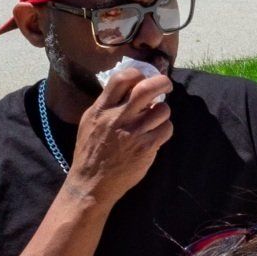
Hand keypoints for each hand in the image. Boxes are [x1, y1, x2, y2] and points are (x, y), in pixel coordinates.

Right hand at [72, 69, 173, 200]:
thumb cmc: (91, 151)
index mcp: (101, 109)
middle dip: (162, 82)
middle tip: (166, 85)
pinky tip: (157, 133)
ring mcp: (133, 133)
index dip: (138, 73)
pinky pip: (166, 129)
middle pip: (146, 89)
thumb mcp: (90, 122)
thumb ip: (108, 104)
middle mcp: (117, 118)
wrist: (91, 182)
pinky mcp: (145, 148)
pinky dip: (165, 129)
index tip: (145, 77)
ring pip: (162, 110)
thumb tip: (132, 88)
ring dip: (164, 111)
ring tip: (157, 117)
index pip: (121, 78)